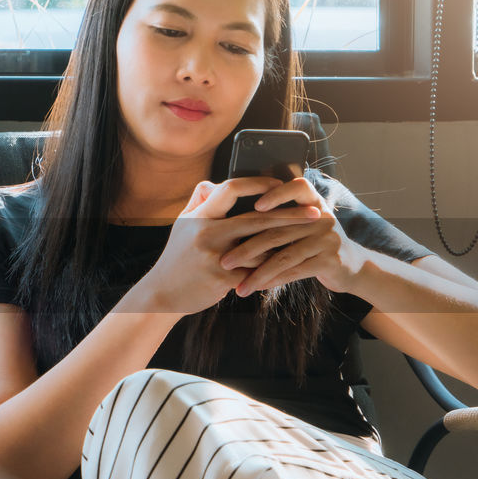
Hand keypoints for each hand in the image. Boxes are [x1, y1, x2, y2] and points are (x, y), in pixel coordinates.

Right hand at [135, 177, 321, 316]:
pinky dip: (273, 269)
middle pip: (258, 218)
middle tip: (316, 213)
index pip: (231, 189)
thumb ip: (199, 202)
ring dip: (287, 245)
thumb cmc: (176, 257)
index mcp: (199, 216)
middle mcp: (207, 234)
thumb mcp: (182, 224)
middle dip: (291, 215)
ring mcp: (216, 258)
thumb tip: (214, 184)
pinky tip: (292, 267)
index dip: (259, 184)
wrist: (161, 294)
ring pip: (262, 248)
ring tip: (309, 241)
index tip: (280, 186)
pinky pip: (255, 272)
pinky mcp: (222, 280)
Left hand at [218, 177, 368, 295]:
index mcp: (312, 201)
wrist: (351, 267)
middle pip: (278, 230)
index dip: (277, 195)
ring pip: (284, 255)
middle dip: (247, 248)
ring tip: (239, 286)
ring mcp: (328, 239)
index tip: (255, 207)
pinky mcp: (330, 261)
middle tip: (224, 262)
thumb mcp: (300, 224)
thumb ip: (277, 216)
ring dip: (258, 273)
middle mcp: (322, 216)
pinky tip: (258, 287)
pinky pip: (295, 271)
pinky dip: (274, 280)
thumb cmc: (311, 243)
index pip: (297, 187)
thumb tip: (232, 212)